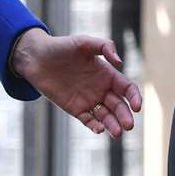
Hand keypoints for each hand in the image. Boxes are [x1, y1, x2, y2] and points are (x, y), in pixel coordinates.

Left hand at [10, 30, 142, 137]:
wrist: (37, 58)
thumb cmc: (62, 47)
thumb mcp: (84, 42)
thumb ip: (104, 46)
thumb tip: (119, 62)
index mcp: (107, 74)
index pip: (127, 88)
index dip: (134, 97)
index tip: (137, 106)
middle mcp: (101, 89)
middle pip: (119, 106)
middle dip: (125, 116)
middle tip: (128, 126)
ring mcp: (89, 100)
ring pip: (106, 116)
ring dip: (113, 125)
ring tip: (117, 133)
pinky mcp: (75, 109)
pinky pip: (89, 120)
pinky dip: (95, 126)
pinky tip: (99, 129)